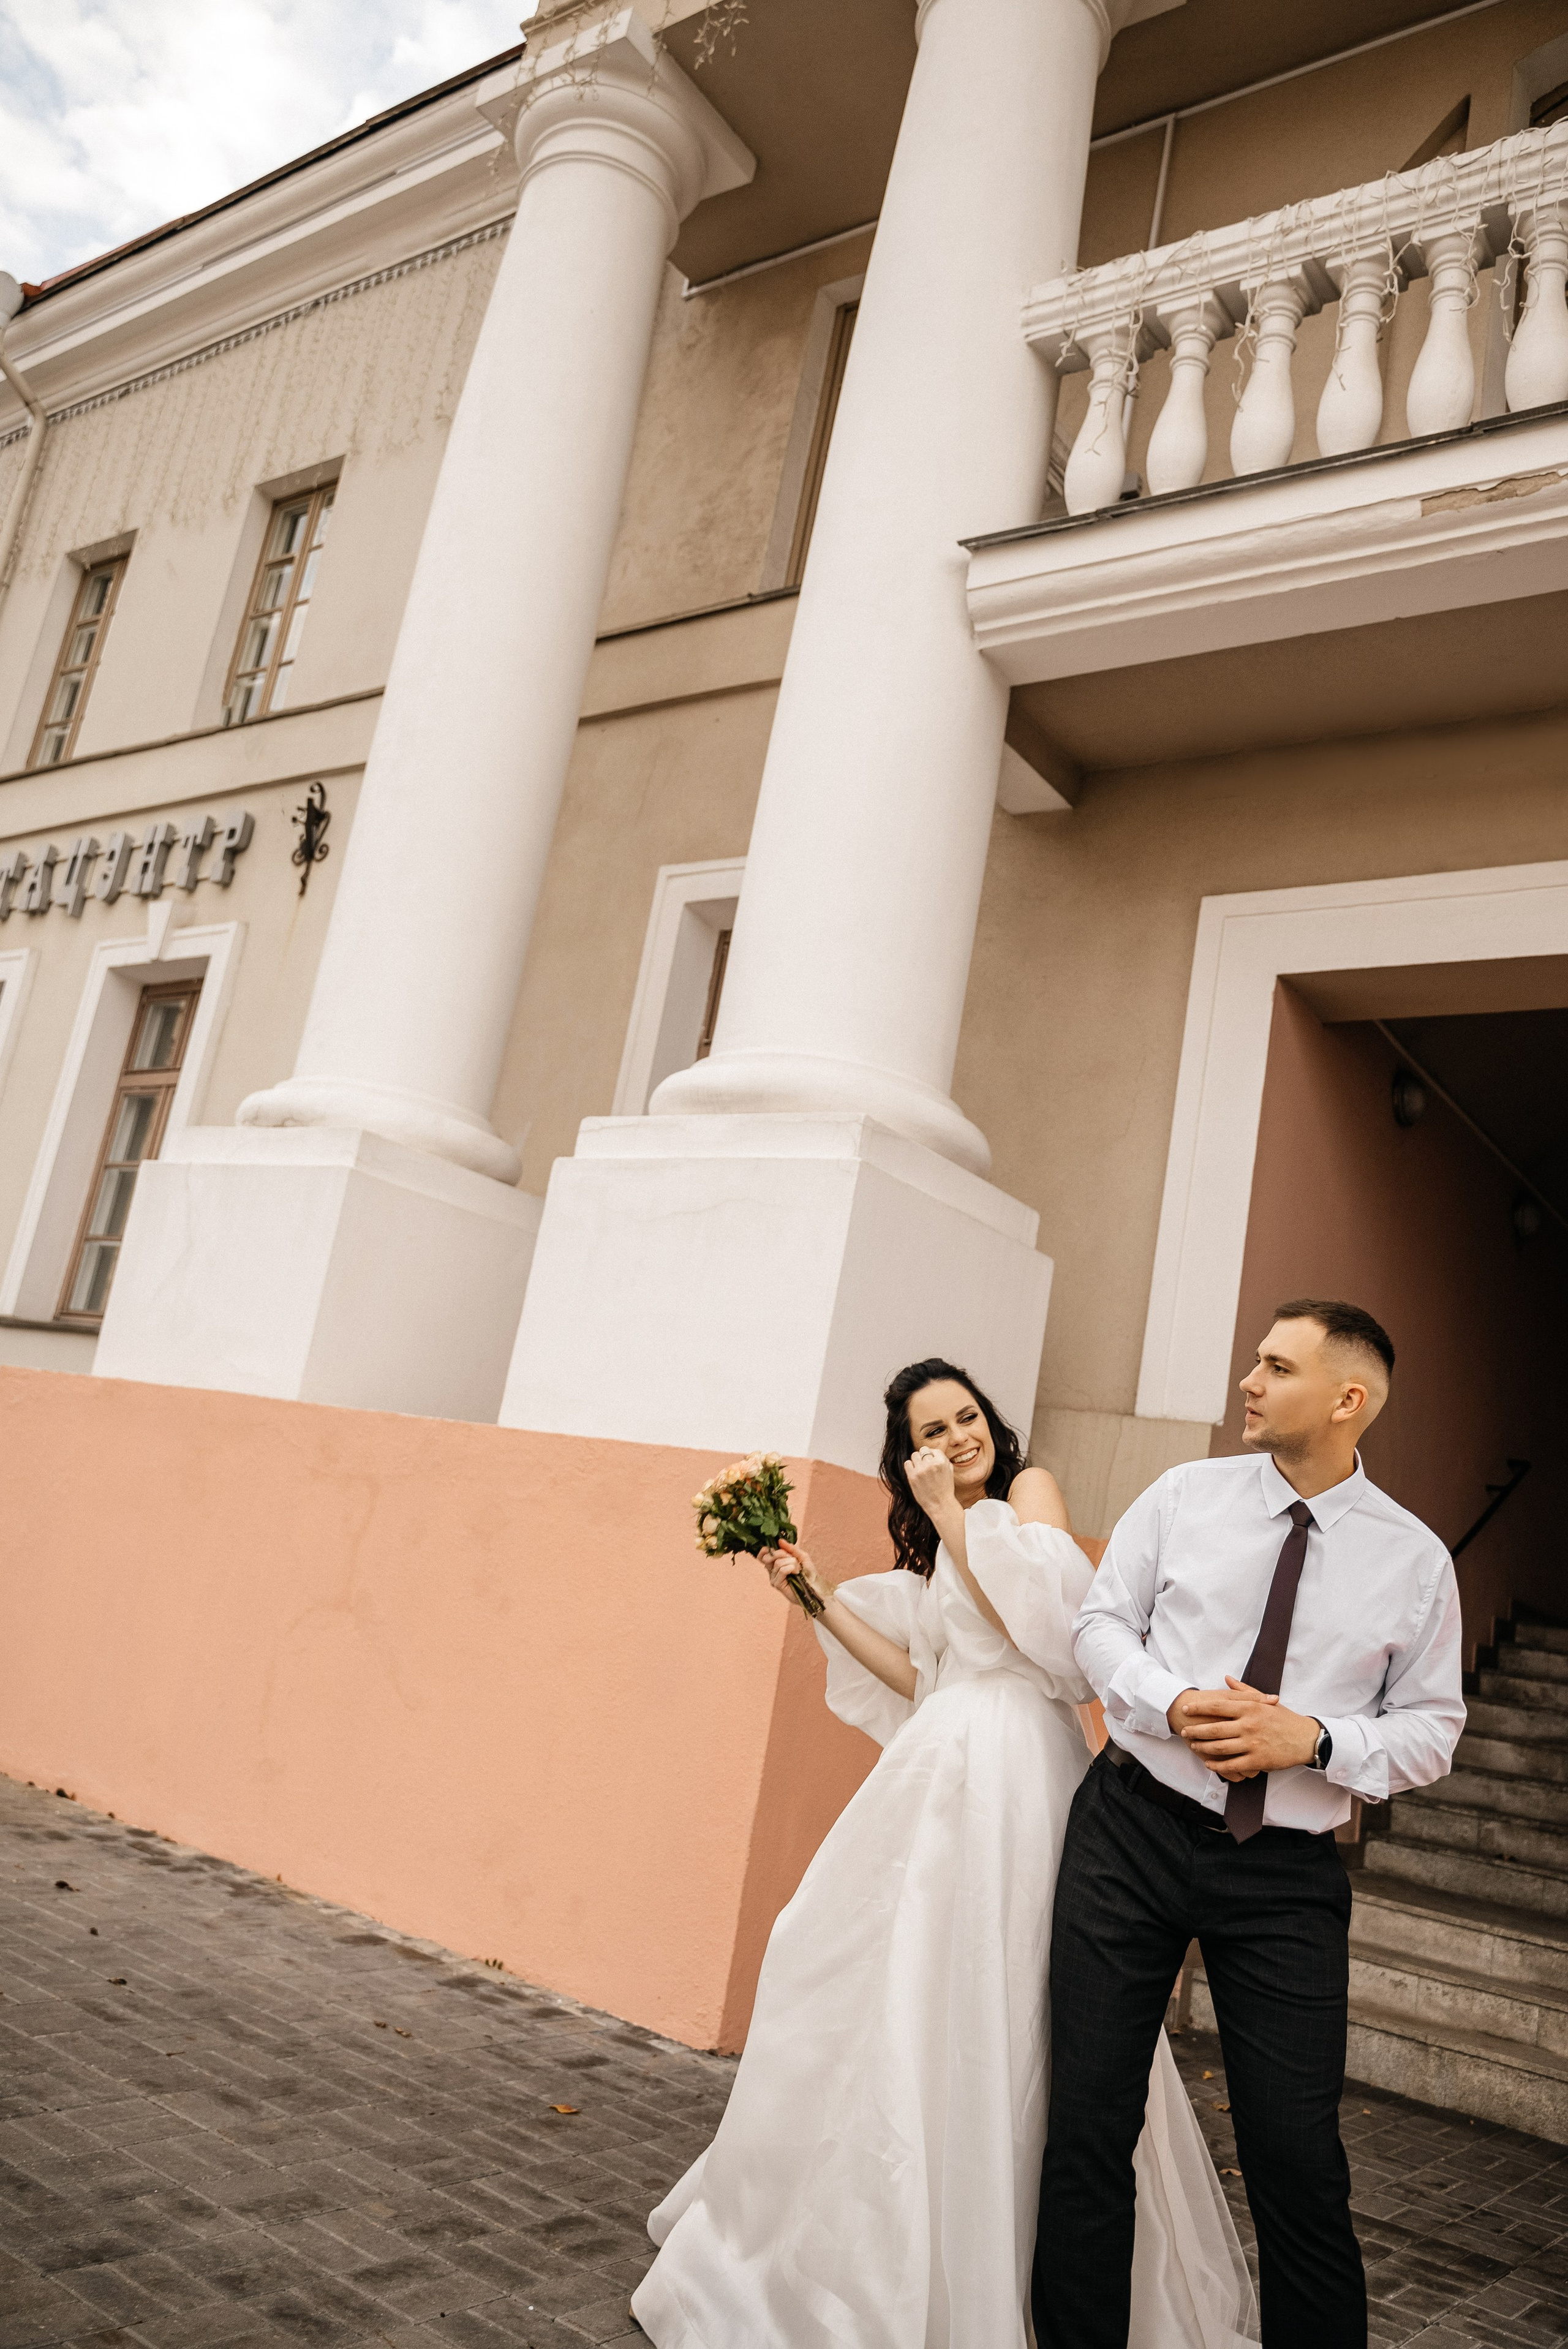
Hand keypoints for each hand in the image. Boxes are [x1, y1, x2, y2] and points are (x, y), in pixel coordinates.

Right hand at [759, 1538, 833, 1612]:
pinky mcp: (777, 1584)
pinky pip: (782, 1570)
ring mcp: (774, 1578)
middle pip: (767, 1557)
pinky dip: (791, 1568)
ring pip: (777, 1563)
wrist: (815, 1586)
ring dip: (791, 1562)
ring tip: (798, 1568)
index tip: (778, 1547)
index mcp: (775, 1563)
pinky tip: (796, 1572)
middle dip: (781, 1553)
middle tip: (791, 1557)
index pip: (761, 1555)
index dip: (766, 1549)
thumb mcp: (801, 1556)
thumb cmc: (808, 1572)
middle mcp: (772, 1571)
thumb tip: (779, 1540)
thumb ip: (790, 1548)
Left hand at [904, 1445, 957, 1524]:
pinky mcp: (913, 1476)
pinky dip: (910, 1466)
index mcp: (942, 1462)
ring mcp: (921, 1470)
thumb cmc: (945, 1489)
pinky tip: (914, 1473)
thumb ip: (943, 1460)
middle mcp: (931, 1464)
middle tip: (925, 1466)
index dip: (931, 1456)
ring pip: (914, 1455)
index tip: (931, 1463)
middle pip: (922, 1451)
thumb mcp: (949, 1471)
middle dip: (923, 1457)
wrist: (940, 1505)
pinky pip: (907, 1463)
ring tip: (920, 1470)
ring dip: (916, 1461)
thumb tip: (933, 1452)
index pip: (932, 1450)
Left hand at [1170, 1679, 1319, 1780]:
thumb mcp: (1265, 1701)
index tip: (1186, 1708)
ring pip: (1220, 1747)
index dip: (1199, 1708)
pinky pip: (1232, 1764)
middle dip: (1196, 1730)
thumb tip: (1226, 1678)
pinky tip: (1209, 1763)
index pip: (1218, 1706)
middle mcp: (1248, 1725)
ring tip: (1193, 1746)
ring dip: (1203, 1747)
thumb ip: (1244, 1690)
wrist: (1305, 1738)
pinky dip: (1218, 1765)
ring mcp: (1252, 1744)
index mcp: (1249, 1708)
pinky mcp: (1257, 1760)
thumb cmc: (1284, 1718)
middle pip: (1214, 1728)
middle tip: (1184, 1731)